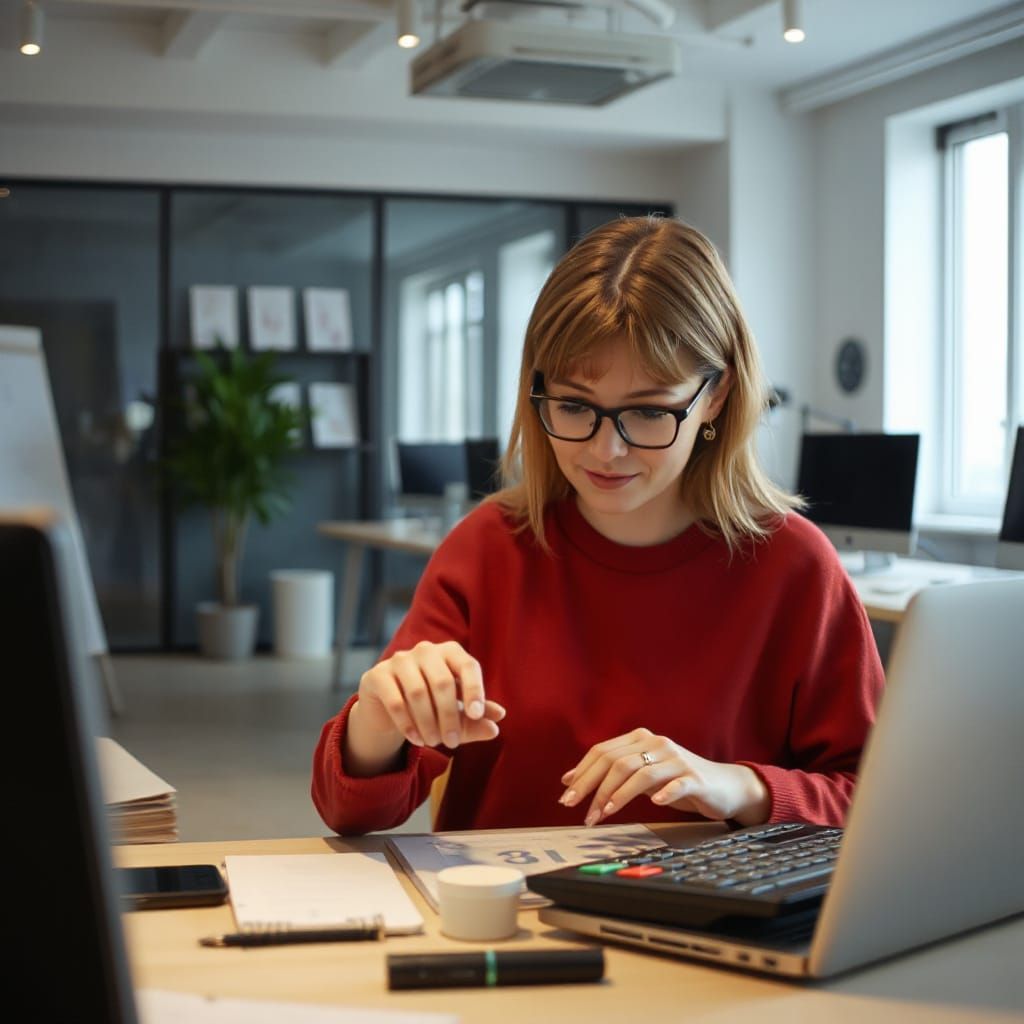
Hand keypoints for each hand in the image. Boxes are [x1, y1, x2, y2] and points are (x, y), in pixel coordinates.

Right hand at [345, 640, 505, 775]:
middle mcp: (425, 650)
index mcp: (450, 652)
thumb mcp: (456, 714)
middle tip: (453, 743)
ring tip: (435, 743)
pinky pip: (395, 701)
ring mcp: (399, 660)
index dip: (474, 690)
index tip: (477, 715)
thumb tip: (497, 725)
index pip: (467, 665)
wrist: (388, 710)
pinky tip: (416, 740)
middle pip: (442, 682)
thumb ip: (475, 718)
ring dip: (428, 722)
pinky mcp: (377, 675)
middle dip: (450, 716)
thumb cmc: (431, 707)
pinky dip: (408, 724)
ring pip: (418, 693)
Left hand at [558, 727, 769, 826]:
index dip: (582, 773)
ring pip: (641, 774)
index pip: (603, 752)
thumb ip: (609, 773)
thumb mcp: (640, 775)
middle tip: (581, 811)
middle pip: (617, 762)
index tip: (566, 796)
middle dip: (594, 787)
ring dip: (619, 795)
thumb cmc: (675, 781)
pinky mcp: (695, 778)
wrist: (722, 786)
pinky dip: (664, 792)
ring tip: (604, 813)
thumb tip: (569, 779)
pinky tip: (654, 803)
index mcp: (640, 739)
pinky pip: (677, 783)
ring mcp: (677, 760)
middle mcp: (656, 744)